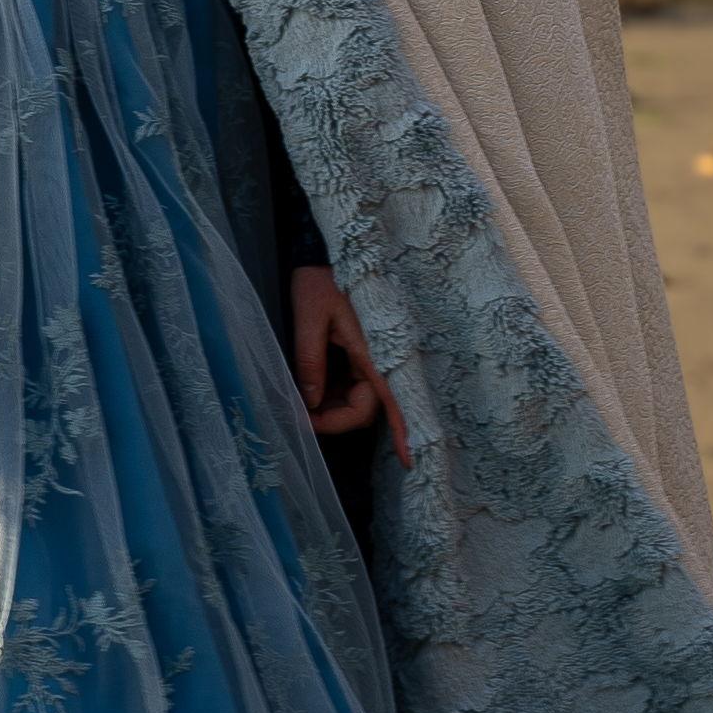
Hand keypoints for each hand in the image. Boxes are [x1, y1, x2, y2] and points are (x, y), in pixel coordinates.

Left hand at [290, 267, 410, 464]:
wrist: (325, 252)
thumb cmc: (319, 280)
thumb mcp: (309, 317)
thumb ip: (310, 360)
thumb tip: (310, 401)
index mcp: (373, 349)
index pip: (393, 399)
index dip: (405, 431)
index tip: (411, 459)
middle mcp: (379, 357)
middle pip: (367, 407)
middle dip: (336, 419)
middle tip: (301, 420)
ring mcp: (372, 356)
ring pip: (359, 399)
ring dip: (333, 408)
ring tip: (301, 405)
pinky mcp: (361, 352)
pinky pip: (353, 384)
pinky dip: (334, 392)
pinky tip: (312, 390)